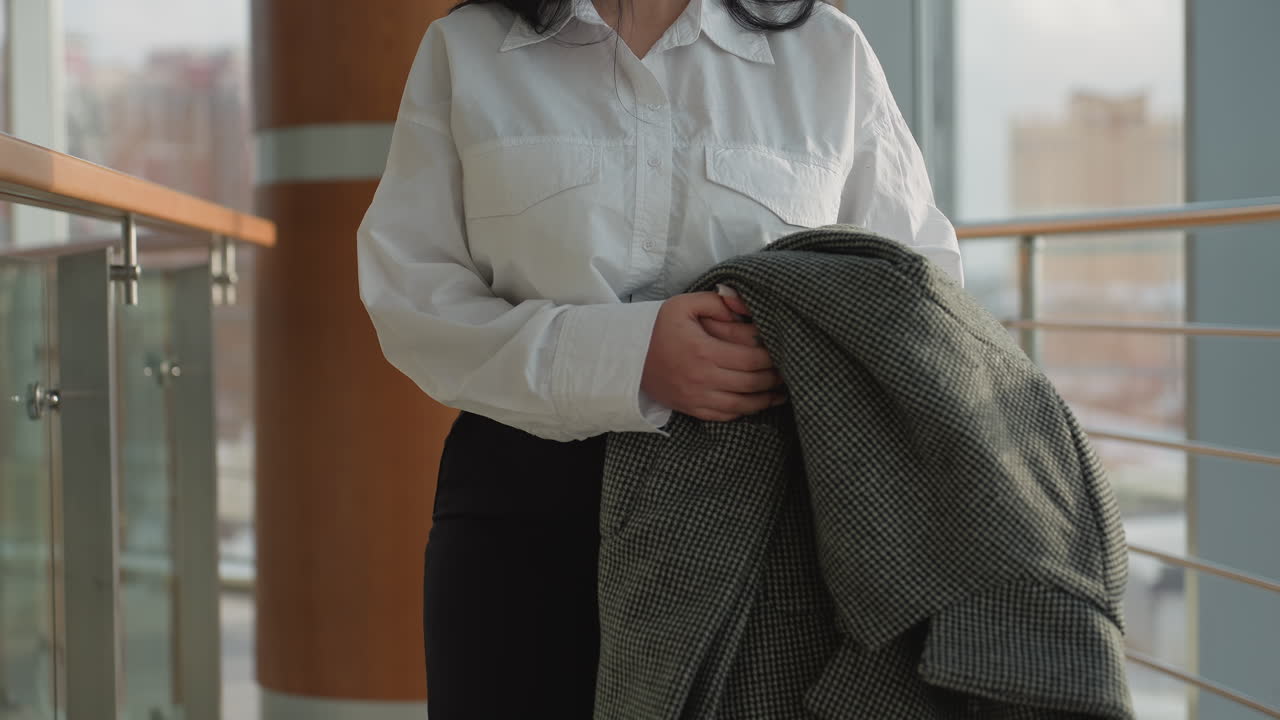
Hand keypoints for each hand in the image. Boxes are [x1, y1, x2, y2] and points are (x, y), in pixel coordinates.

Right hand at [641, 290, 787, 422]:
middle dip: (775, 378)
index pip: (752, 358)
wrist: (627, 356)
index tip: (783, 350)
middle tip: (789, 371)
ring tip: (782, 391)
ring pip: (743, 405)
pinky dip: (745, 411)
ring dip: (766, 399)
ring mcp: (697, 398)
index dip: (772, 357)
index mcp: (704, 351)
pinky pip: (726, 416)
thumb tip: (745, 307)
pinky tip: (758, 403)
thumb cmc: (658, 327)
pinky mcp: (692, 409)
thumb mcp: (685, 304)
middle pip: (752, 382)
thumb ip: (718, 302)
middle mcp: (703, 378)